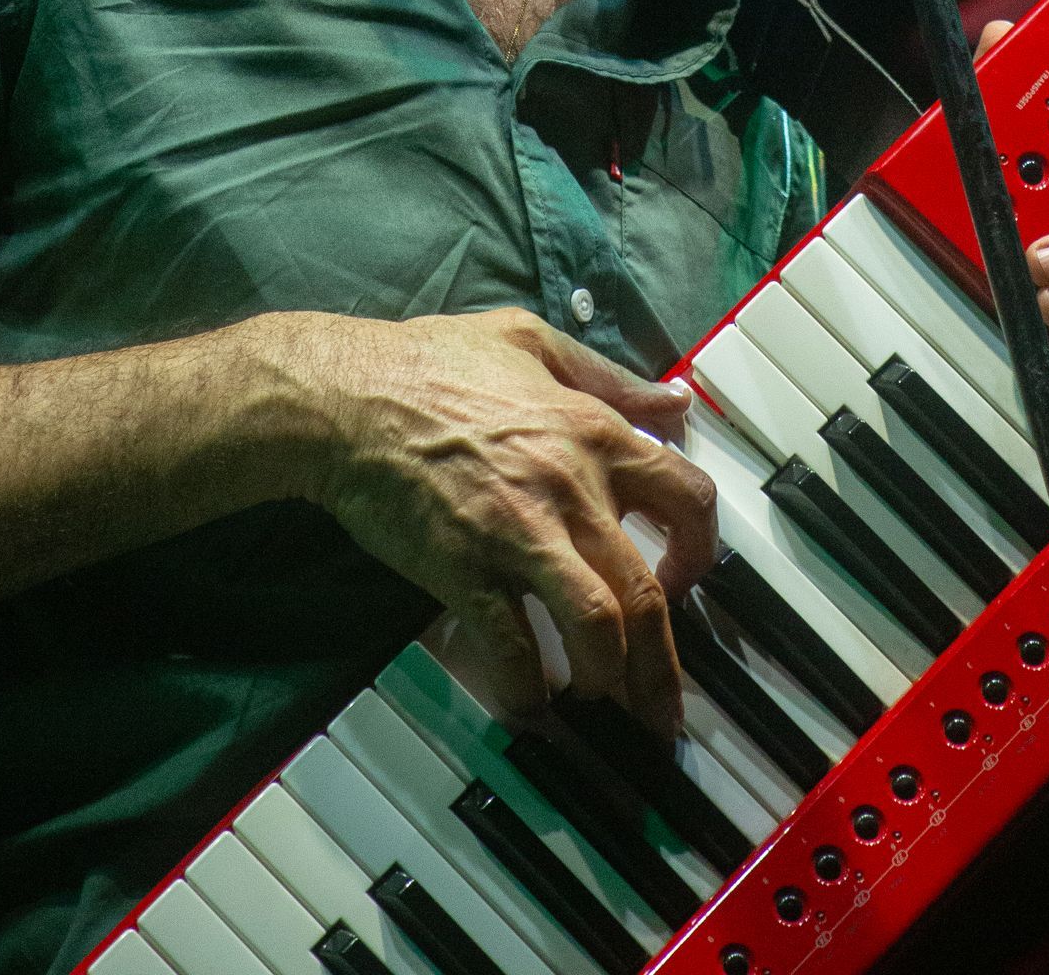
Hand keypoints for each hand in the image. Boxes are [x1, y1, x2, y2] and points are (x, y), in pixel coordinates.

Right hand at [286, 307, 717, 736]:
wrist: (347, 398)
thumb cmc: (430, 363)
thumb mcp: (530, 341)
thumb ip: (608, 375)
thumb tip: (674, 402)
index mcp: (592, 430)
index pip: (687, 497)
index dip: (701, 552)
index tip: (683, 582)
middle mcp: (570, 487)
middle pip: (648, 591)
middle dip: (664, 665)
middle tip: (661, 707)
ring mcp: (519, 533)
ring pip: (598, 625)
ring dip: (611, 680)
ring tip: (604, 705)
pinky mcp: (465, 570)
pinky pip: (512, 646)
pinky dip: (527, 687)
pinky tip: (529, 705)